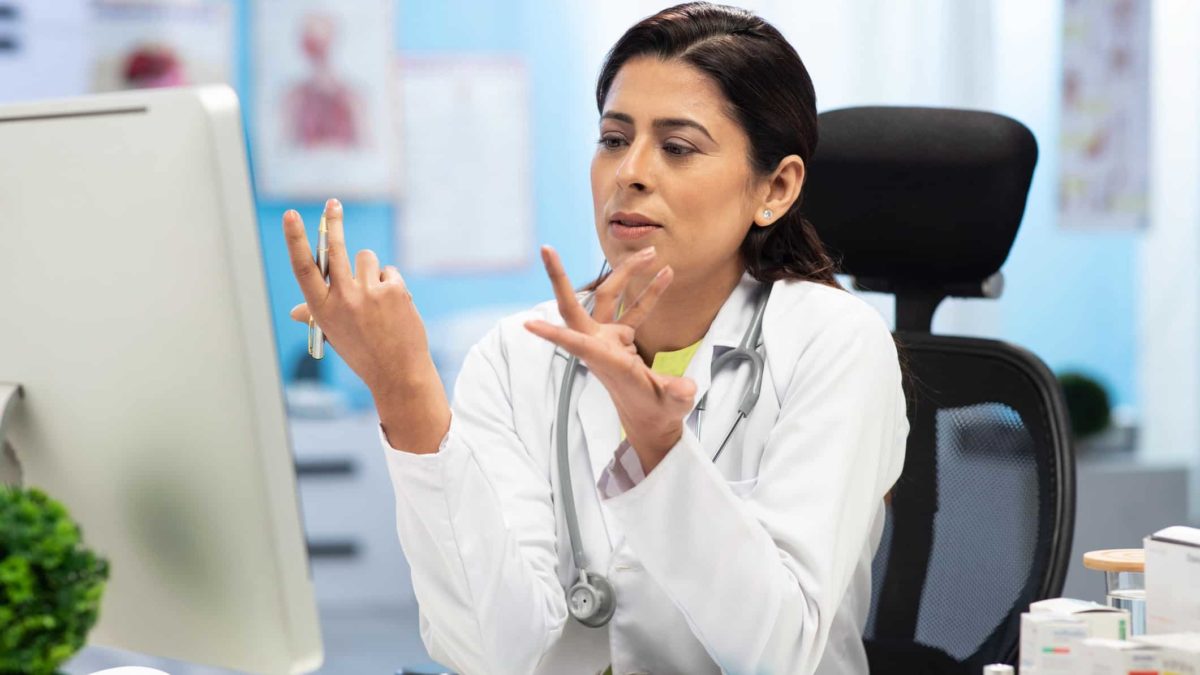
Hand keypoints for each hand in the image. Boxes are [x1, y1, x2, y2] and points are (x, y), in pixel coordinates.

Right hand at [284, 199, 447, 452]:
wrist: (398, 373)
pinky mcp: (394, 290)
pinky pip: (389, 272)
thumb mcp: (333, 335)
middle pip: (335, 249)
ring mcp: (370, 293)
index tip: (291, 215)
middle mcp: (343, 298)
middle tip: (332, 203)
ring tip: (377, 300)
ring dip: (371, 271)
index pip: (303, 266)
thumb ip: (317, 315)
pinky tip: (394, 309)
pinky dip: (391, 285)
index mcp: (322, 309)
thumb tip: (295, 312)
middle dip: (332, 222)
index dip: (296, 239)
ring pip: (367, 259)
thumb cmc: (362, 353)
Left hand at [524, 245, 694, 473]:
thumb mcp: (671, 405)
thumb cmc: (658, 414)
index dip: (554, 334)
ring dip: (625, 273)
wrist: (651, 421)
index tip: (528, 323)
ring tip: (652, 253)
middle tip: (546, 249)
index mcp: (607, 363)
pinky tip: (665, 274)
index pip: (576, 345)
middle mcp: (600, 346)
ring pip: (606, 297)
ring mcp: (608, 339)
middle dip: (559, 279)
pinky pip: (631, 307)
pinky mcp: (620, 337)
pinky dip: (649, 291)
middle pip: (574, 307)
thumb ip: (677, 394)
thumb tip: (685, 389)